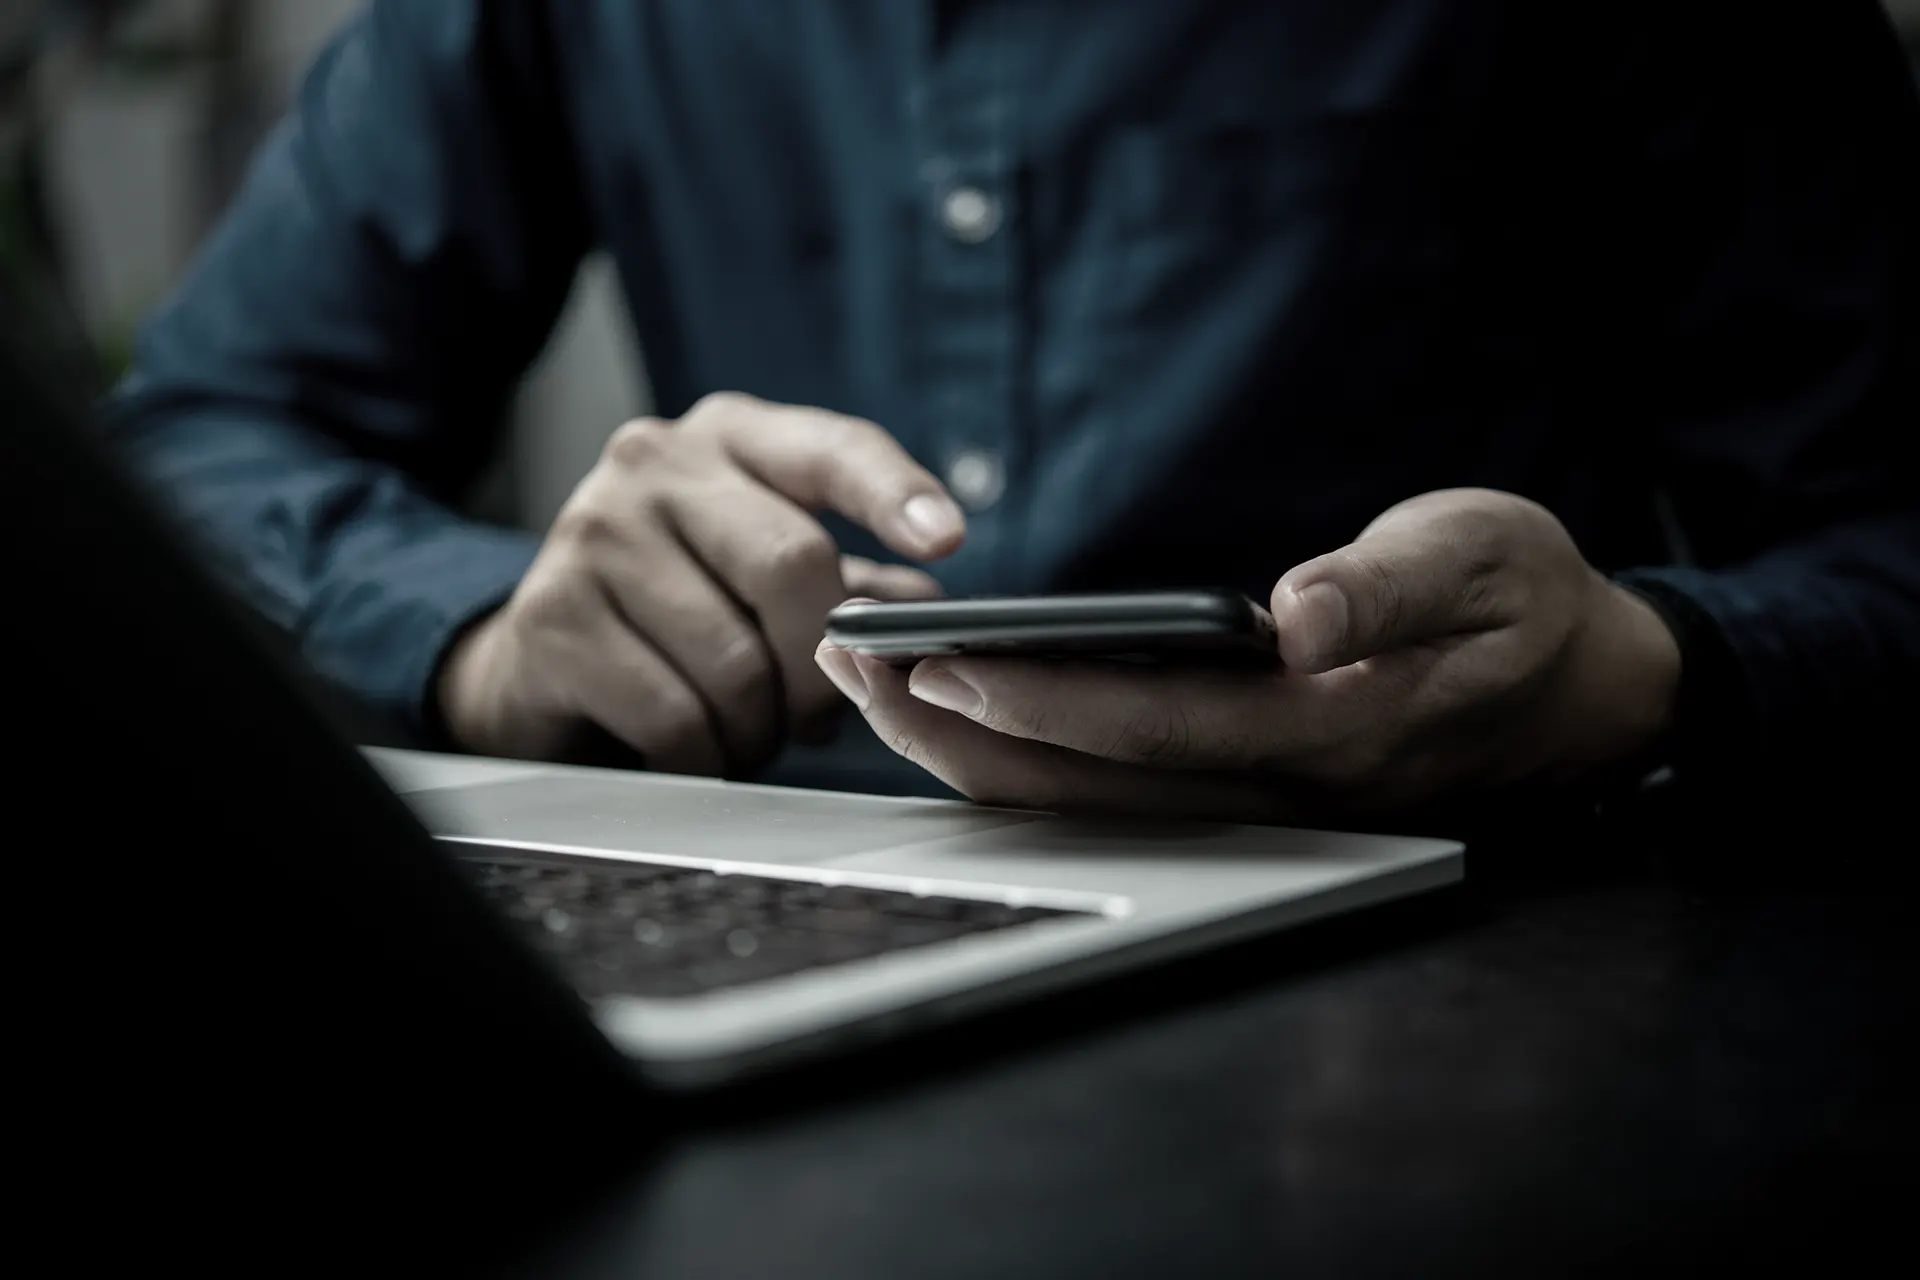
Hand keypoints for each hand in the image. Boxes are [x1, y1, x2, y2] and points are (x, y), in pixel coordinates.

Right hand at [439, 392, 962, 773]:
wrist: (539, 654)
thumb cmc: (677, 608)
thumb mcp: (764, 576)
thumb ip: (850, 584)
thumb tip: (926, 604)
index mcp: (731, 438)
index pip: (832, 449)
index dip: (894, 493)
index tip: (946, 539)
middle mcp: (656, 462)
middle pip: (791, 565)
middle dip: (822, 664)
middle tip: (816, 713)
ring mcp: (595, 531)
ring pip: (736, 661)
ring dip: (760, 726)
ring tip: (745, 729)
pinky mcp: (554, 616)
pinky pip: (676, 716)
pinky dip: (705, 755)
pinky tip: (693, 747)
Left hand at [816, 489, 1678, 820]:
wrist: (1583, 690)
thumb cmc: (1530, 605)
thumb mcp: (1487, 556)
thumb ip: (1392, 584)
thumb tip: (1291, 615)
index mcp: (1336, 728)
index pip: (1160, 723)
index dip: (1043, 701)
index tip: (939, 664)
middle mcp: (1284, 786)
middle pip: (1095, 783)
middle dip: (961, 733)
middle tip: (849, 669)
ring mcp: (1260, 800)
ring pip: (1091, 801)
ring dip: (972, 751)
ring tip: (869, 685)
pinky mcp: (1245, 788)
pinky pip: (1115, 790)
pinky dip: (1023, 755)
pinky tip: (954, 711)